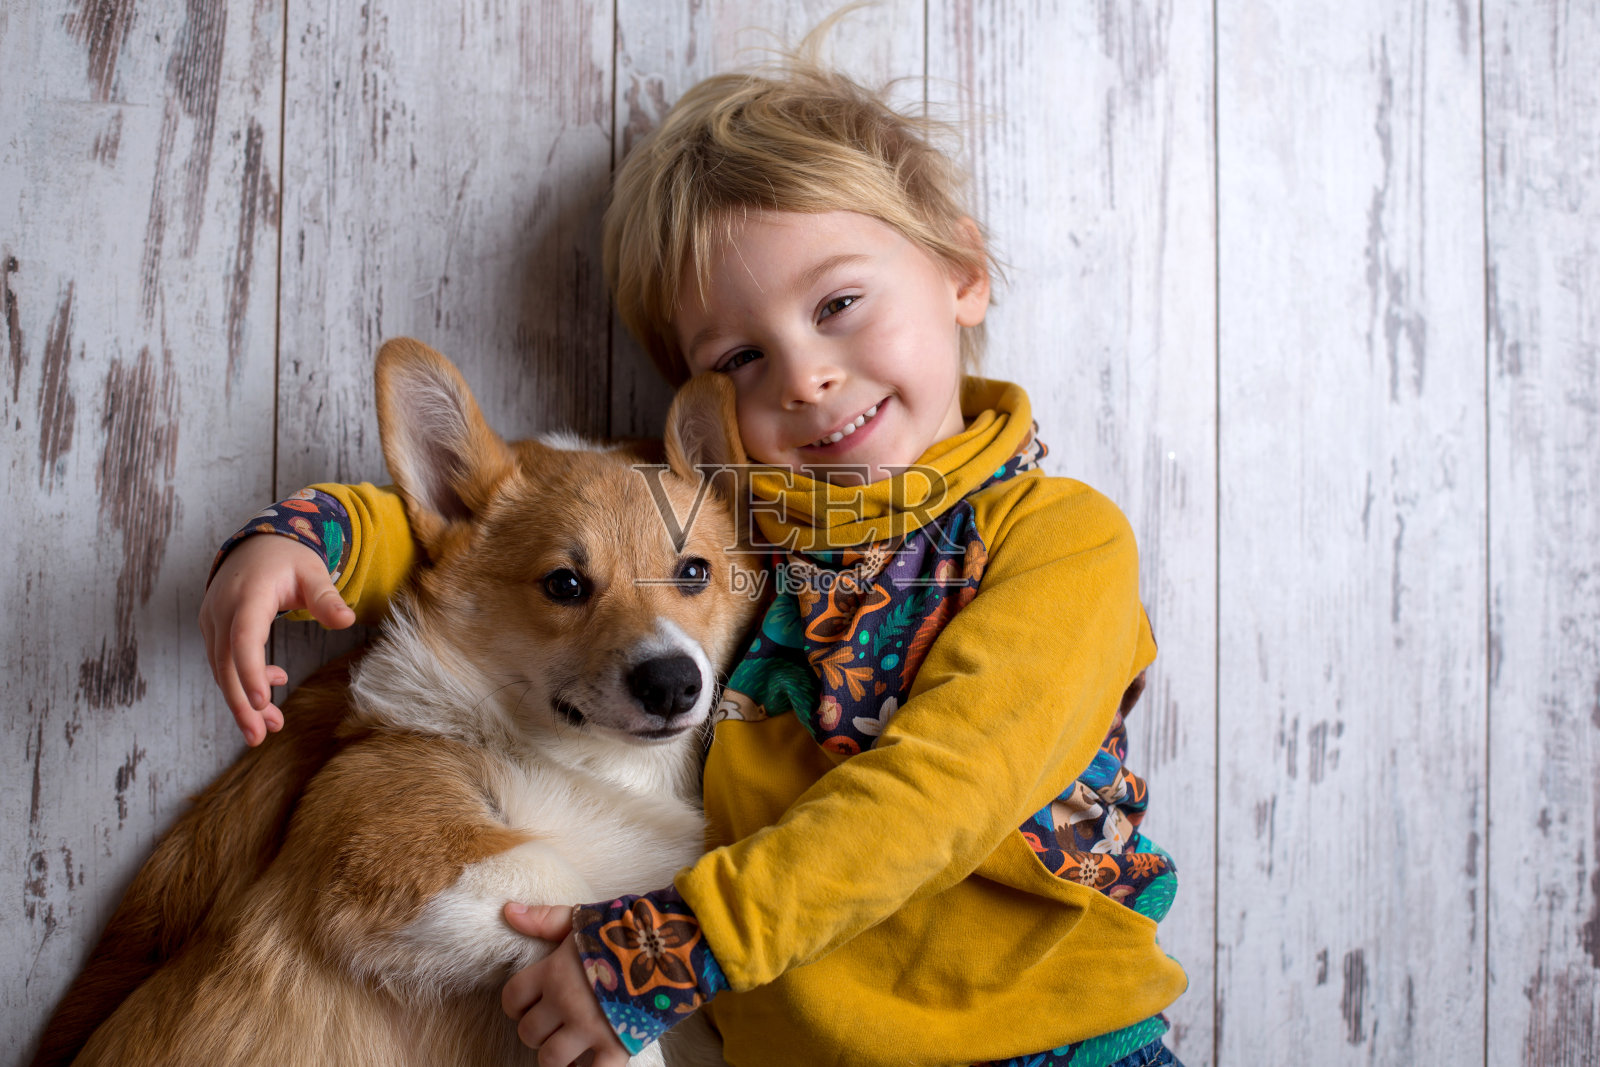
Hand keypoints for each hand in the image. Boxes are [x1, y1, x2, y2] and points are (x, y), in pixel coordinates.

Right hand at [198, 534, 354, 744]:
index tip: (261, 701)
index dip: (251, 670)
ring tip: (267, 728)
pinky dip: (242, 683)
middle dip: (242, 703)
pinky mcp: (213, 629)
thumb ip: (327, 598)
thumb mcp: (313, 572)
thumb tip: (347, 620)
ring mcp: (213, 620)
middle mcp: (223, 609)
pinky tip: (268, 694)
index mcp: (248, 595)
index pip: (244, 638)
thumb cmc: (289, 559)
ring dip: (242, 700)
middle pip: (226, 663)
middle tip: (259, 736)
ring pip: (221, 669)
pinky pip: (223, 663)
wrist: (257, 545)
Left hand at [501, 903, 631, 1066]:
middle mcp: (566, 1003)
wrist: (672, 945)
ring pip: (550, 1059)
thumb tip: (508, 912)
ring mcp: (591, 1028)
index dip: (515, 1005)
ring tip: (570, 1043)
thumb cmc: (624, 930)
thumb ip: (543, 919)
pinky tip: (589, 1061)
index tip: (528, 1004)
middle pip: (528, 1033)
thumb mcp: (581, 919)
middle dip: (537, 1030)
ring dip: (556, 1054)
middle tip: (554, 1023)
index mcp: (553, 972)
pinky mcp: (617, 1046)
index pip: (512, 998)